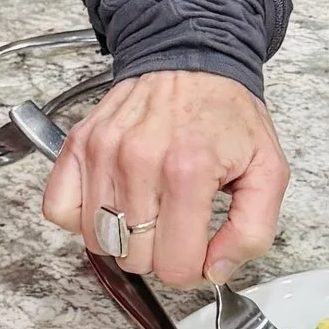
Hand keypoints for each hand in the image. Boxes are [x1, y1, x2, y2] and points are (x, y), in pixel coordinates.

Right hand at [39, 71, 289, 287]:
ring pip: (99, 241)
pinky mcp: (79, 145)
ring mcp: (103, 152)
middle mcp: (139, 161)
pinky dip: (82, 218)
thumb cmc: (227, 113)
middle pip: (135, 259)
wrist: (193, 58)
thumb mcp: (268, 169)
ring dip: (124, 237)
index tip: (199, 249)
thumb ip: (252, 230)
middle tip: (176, 224)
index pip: (175, 265)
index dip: (193, 268)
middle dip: (160, 253)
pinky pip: (60, 209)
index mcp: (189, 171)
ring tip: (148, 209)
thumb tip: (216, 270)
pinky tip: (112, 203)